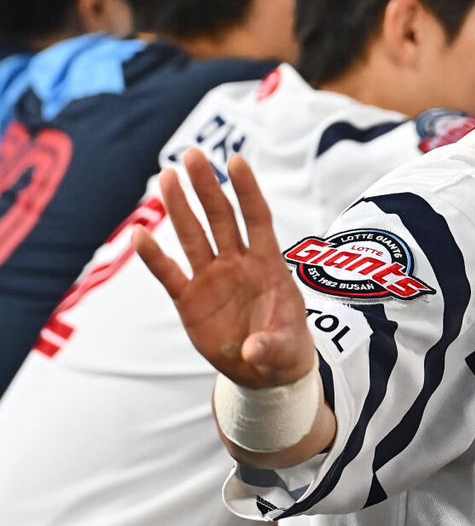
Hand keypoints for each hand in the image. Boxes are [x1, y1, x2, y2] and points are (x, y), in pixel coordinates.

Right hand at [134, 147, 314, 388]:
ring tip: (166, 176)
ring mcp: (212, 279)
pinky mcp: (190, 300)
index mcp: (268, 264)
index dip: (247, 190)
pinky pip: (169, 274)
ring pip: (193, 236)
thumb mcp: (285, 350)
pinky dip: (154, 256)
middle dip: (207, 186)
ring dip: (180, 208)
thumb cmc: (285, 348)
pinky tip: (138, 234)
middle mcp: (238, 263)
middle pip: (221, 217)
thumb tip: (252, 350)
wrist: (266, 371)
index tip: (235, 160)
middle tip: (192, 154)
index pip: (257, 218)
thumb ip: (271, 346)